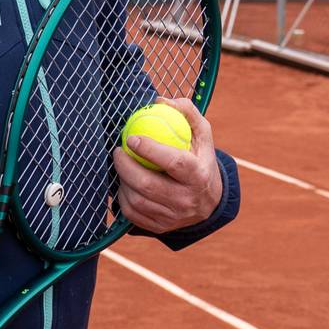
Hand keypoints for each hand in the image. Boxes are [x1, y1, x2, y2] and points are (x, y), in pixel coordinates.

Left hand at [114, 96, 223, 233]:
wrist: (210, 202)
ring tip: (121, 166)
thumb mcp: (203, 135)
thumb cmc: (201, 160)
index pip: (173, 162)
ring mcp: (173, 217)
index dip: (149, 150)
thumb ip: (187, 112)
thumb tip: (161, 100)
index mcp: (198, 176)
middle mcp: (186, 200)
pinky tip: (124, 184)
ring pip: (137, 201)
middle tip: (117, 151)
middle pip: (148, 185)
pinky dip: (123, 198)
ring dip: (122, 181)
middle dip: (125, 167)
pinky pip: (133, 214)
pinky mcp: (161, 228)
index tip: (132, 137)